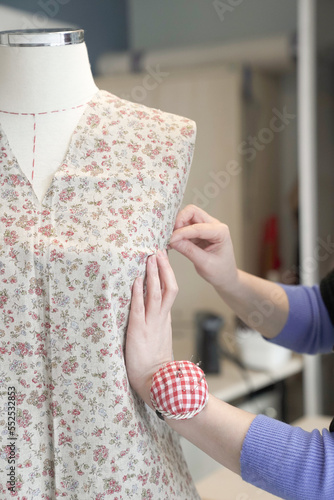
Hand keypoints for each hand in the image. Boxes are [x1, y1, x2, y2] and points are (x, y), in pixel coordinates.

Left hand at [125, 250, 177, 406]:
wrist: (156, 382)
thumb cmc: (154, 365)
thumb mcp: (159, 340)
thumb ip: (157, 326)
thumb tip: (153, 314)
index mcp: (165, 320)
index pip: (170, 291)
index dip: (167, 274)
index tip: (162, 260)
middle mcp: (161, 318)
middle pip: (168, 287)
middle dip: (164, 268)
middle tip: (159, 251)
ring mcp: (151, 323)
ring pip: (156, 292)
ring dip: (153, 273)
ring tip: (151, 257)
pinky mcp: (138, 330)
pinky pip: (139, 307)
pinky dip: (137, 291)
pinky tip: (135, 279)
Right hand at [169, 204, 238, 291]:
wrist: (225, 276)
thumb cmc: (220, 271)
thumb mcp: (205, 264)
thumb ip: (189, 250)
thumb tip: (172, 240)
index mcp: (220, 232)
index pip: (197, 226)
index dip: (182, 232)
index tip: (170, 240)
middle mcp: (214, 225)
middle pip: (192, 212)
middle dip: (179, 221)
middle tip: (170, 235)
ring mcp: (206, 227)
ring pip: (187, 217)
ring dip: (176, 227)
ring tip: (170, 240)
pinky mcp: (198, 232)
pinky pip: (185, 226)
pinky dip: (177, 232)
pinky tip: (173, 243)